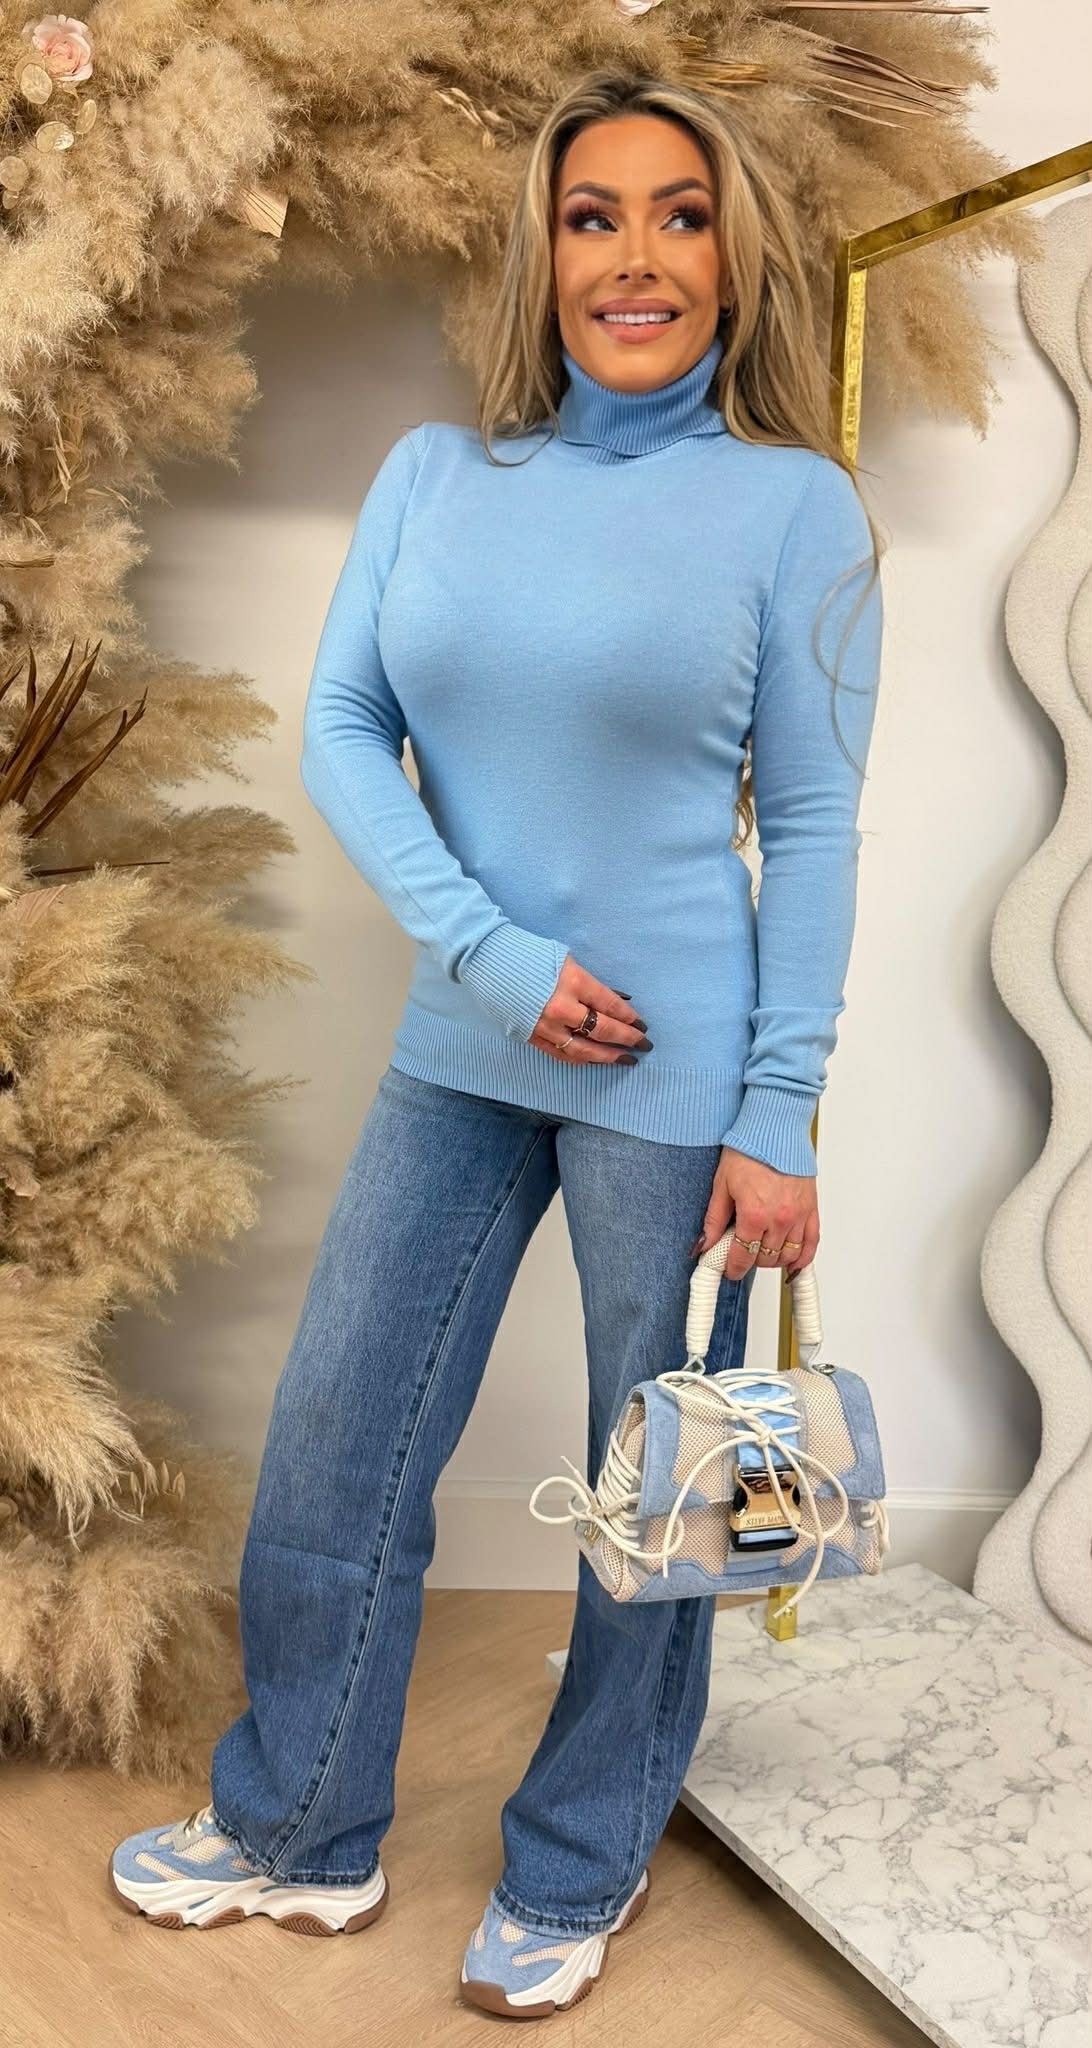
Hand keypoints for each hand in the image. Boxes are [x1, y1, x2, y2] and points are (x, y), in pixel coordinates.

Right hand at [529, 955, 651, 1065]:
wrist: (486, 961)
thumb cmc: (529, 954)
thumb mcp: (566, 961)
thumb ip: (591, 984)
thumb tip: (617, 1001)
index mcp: (573, 982)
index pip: (610, 1005)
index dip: (629, 1018)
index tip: (643, 1026)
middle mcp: (561, 1007)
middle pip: (602, 1030)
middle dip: (626, 1039)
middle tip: (643, 1046)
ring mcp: (545, 1025)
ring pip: (583, 1049)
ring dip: (607, 1056)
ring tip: (624, 1059)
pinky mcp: (531, 1036)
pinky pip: (561, 1054)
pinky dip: (581, 1059)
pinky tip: (594, 1060)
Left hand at [691, 1147, 818, 1281]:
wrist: (775, 1129)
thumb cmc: (750, 1150)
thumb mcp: (722, 1184)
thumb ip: (714, 1219)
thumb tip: (705, 1244)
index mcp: (754, 1214)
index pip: (743, 1257)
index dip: (733, 1268)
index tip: (729, 1270)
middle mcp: (779, 1219)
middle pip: (765, 1259)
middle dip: (751, 1260)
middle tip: (742, 1251)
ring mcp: (798, 1216)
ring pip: (788, 1256)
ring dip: (773, 1259)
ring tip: (762, 1250)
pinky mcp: (811, 1209)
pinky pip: (811, 1244)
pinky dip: (803, 1258)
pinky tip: (793, 1263)